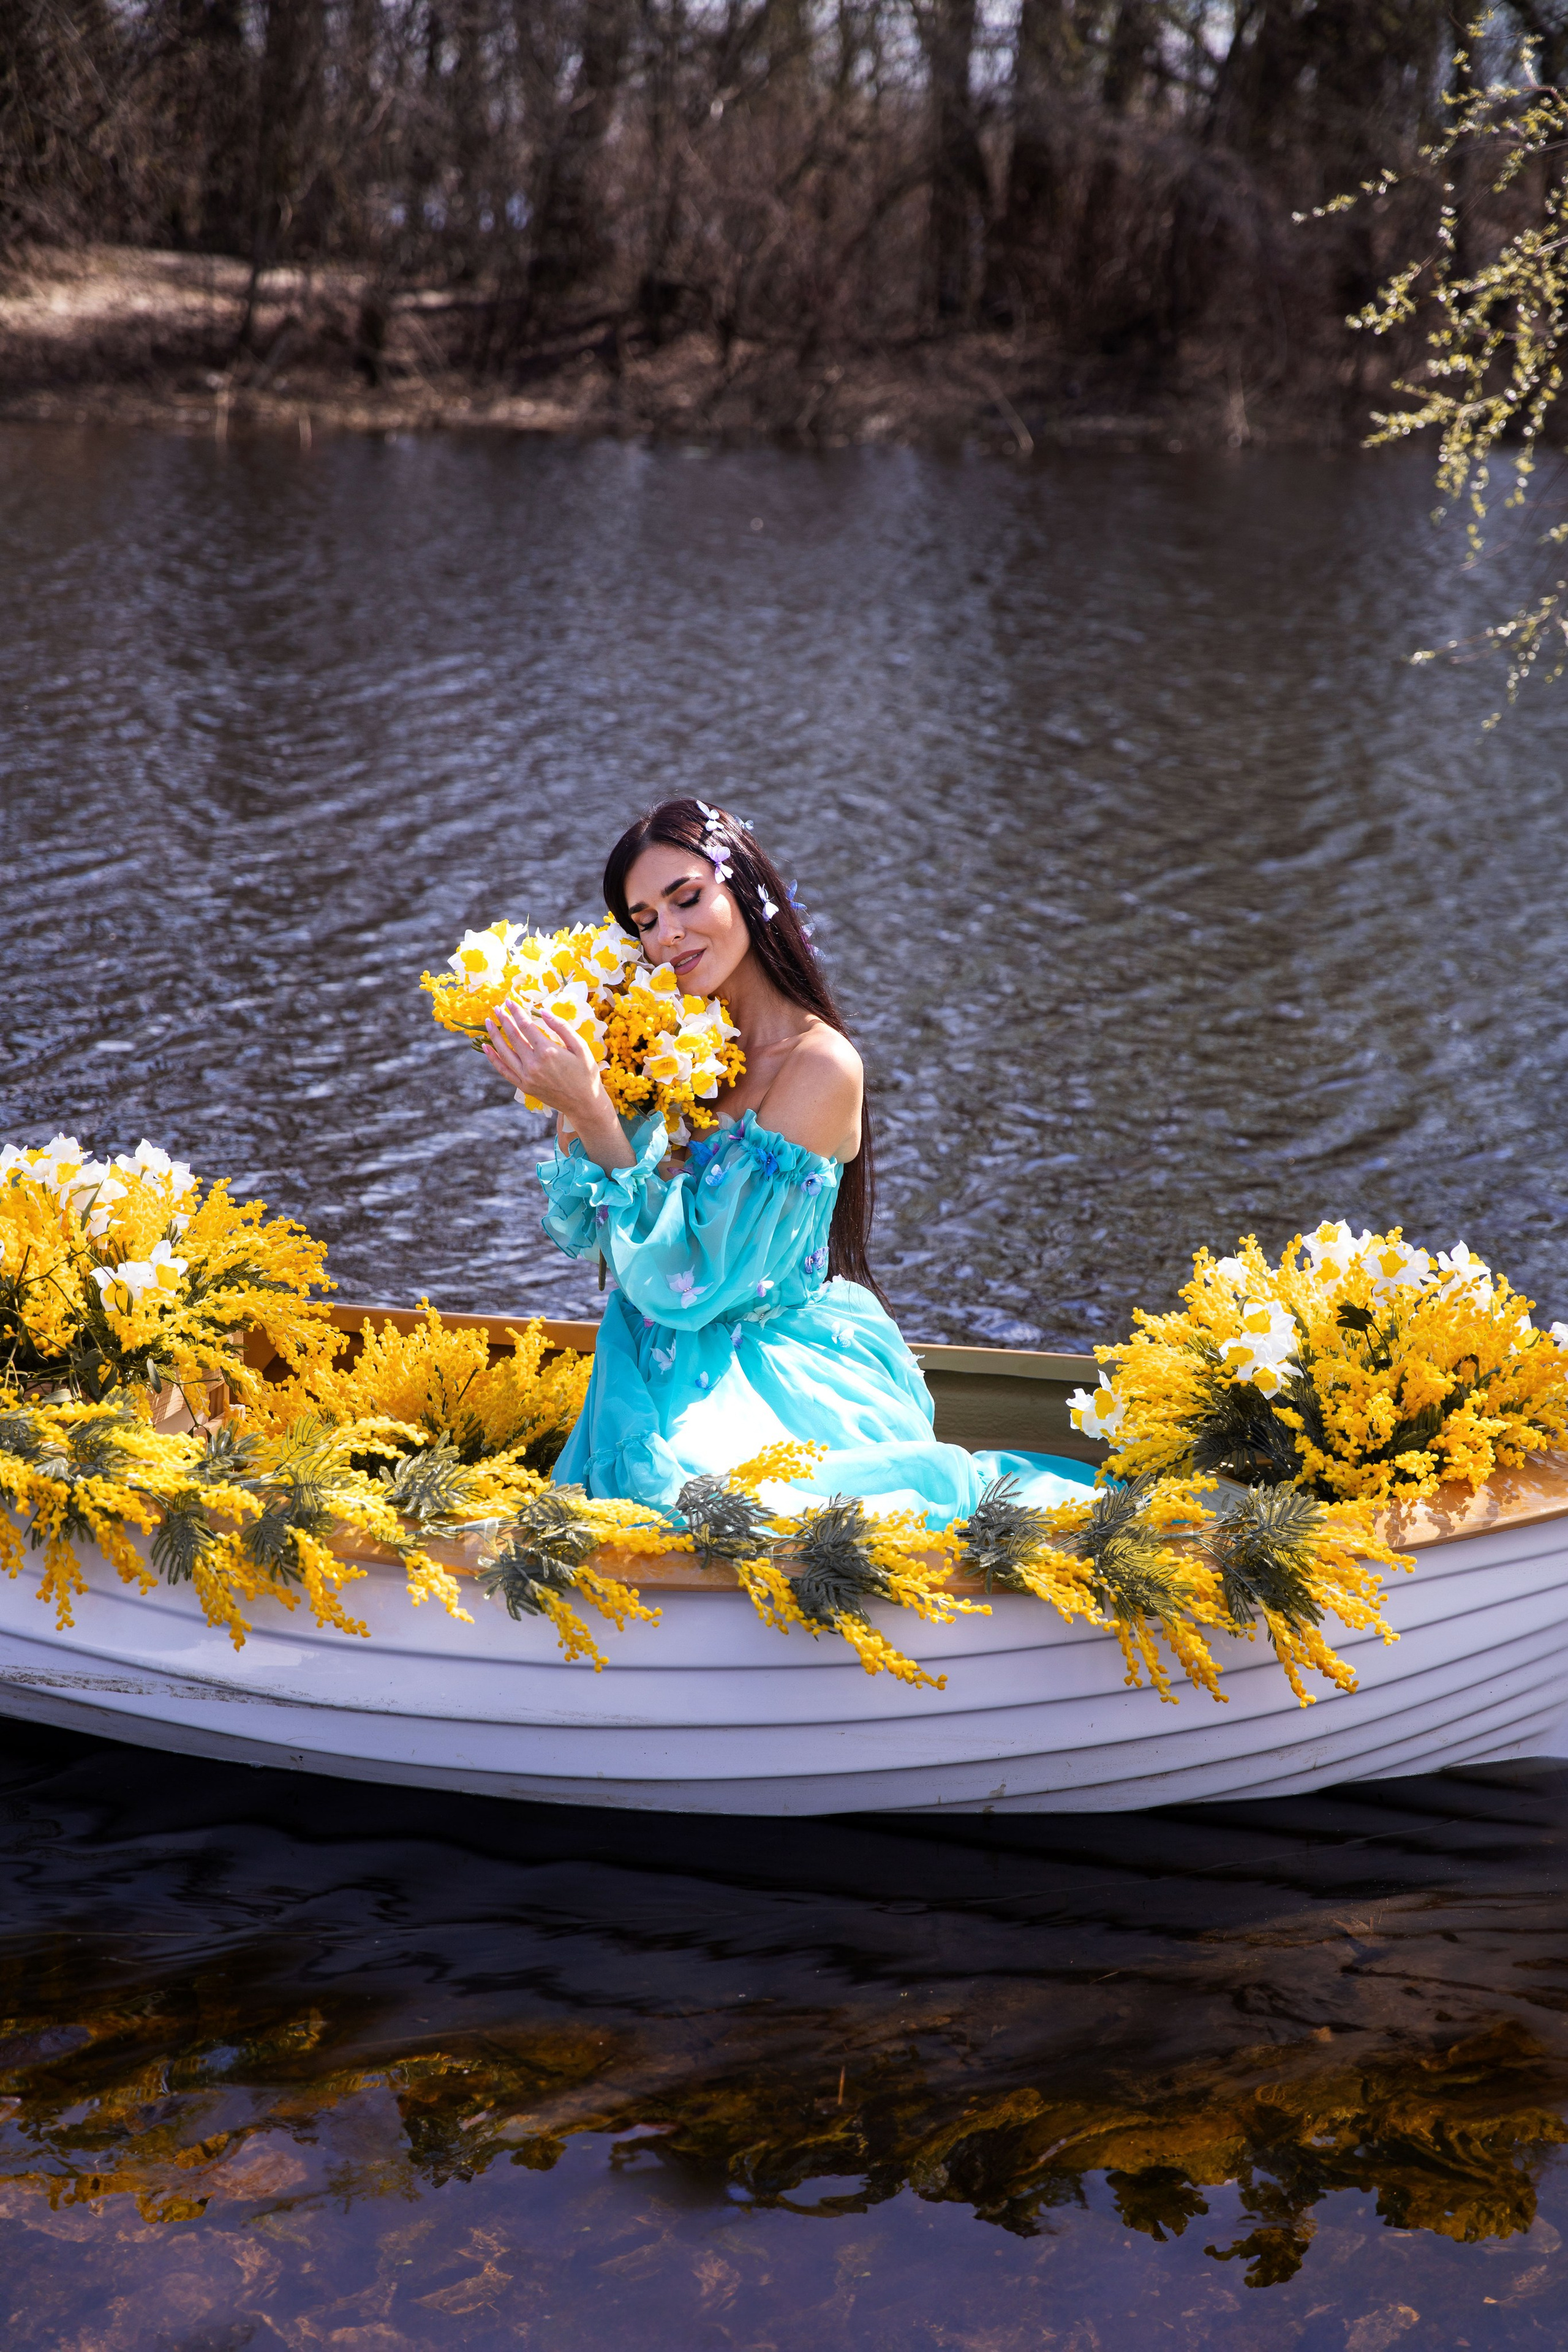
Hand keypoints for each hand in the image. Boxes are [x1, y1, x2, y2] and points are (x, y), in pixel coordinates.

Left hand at [484, 1003, 598, 1115]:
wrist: (585, 1104)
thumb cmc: (586, 1073)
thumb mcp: (580, 1047)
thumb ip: (561, 1027)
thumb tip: (543, 1010)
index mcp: (548, 1051)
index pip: (526, 1026)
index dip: (517, 1012)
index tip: (510, 1001)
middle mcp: (534, 1064)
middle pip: (513, 1036)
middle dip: (504, 1020)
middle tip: (497, 1007)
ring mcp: (527, 1077)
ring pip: (505, 1052)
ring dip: (494, 1035)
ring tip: (488, 1022)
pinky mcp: (524, 1086)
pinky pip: (504, 1070)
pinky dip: (493, 1058)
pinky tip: (486, 1047)